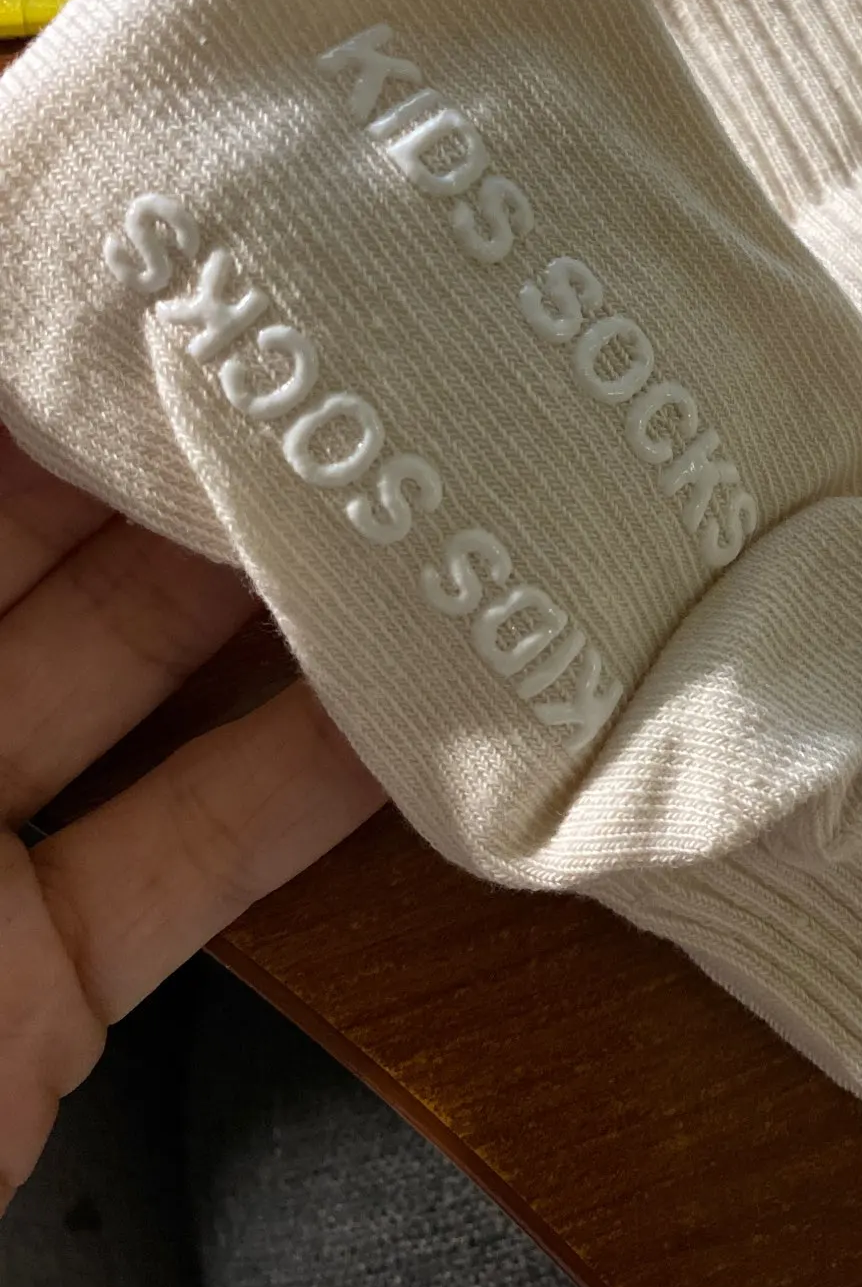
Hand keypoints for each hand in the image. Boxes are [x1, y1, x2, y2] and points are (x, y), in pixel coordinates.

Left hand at [0, 430, 384, 1209]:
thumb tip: (7, 382)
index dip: (31, 383)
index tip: (135, 296)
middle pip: (30, 551)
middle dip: (161, 461)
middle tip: (291, 368)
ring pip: (123, 693)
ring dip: (257, 606)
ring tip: (377, 500)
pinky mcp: (42, 989)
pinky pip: (181, 861)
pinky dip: (294, 794)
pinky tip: (396, 712)